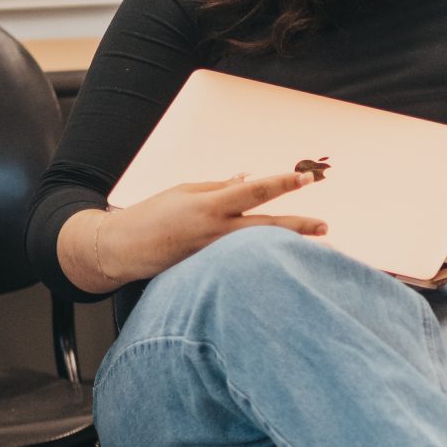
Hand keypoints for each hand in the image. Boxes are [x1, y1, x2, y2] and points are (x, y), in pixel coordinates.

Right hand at [82, 173, 328, 287]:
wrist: (120, 249)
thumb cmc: (152, 214)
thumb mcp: (186, 192)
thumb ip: (221, 188)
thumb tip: (249, 179)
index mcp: (210, 205)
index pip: (254, 191)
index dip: (282, 183)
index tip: (306, 177)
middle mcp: (216, 231)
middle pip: (266, 226)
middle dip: (298, 225)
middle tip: (325, 226)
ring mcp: (215, 253)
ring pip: (258, 247)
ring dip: (286, 245)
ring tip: (314, 244)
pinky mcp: (209, 269)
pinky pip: (242, 262)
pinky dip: (262, 258)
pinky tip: (280, 260)